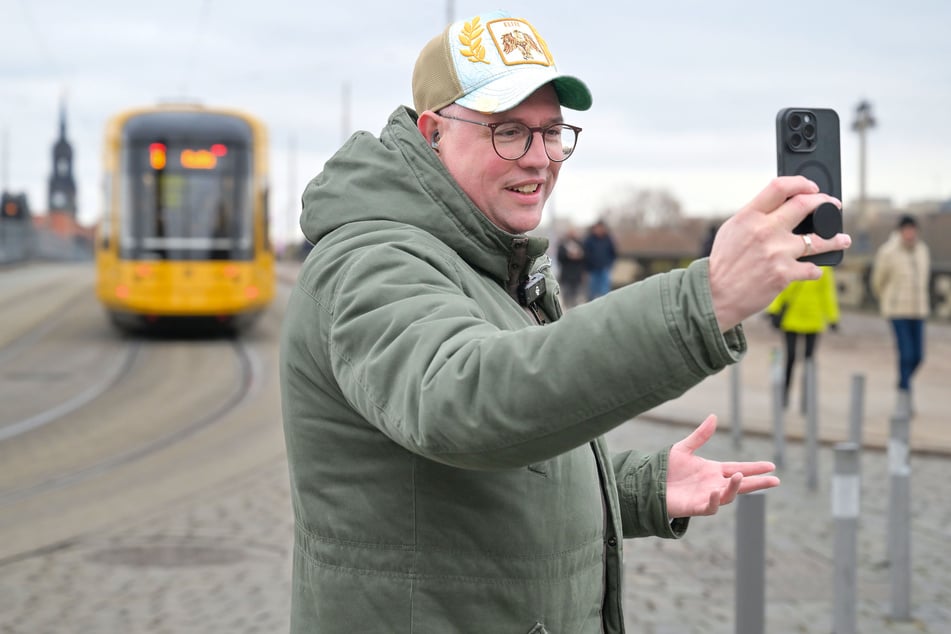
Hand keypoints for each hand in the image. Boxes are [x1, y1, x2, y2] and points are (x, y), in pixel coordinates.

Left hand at [666, 414, 779, 517]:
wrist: (648, 484)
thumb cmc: (666, 469)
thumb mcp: (684, 449)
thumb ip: (700, 435)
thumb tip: (713, 416)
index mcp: (713, 470)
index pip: (739, 468)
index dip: (755, 468)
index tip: (771, 466)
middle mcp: (713, 484)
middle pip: (741, 484)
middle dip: (758, 482)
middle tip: (776, 480)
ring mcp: (705, 497)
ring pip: (727, 496)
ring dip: (734, 487)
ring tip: (740, 475)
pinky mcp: (694, 507)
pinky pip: (708, 507)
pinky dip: (713, 500)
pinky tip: (714, 492)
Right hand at [707, 176, 850, 330]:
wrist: (715, 295)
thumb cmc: (723, 263)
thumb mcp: (732, 230)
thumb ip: (755, 216)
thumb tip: (782, 206)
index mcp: (749, 216)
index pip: (780, 187)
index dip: (801, 183)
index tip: (812, 187)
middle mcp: (764, 230)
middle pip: (805, 205)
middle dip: (826, 203)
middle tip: (834, 206)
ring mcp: (776, 252)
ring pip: (818, 239)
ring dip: (835, 239)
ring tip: (843, 239)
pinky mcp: (784, 274)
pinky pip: (812, 269)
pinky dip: (814, 270)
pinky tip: (813, 270)